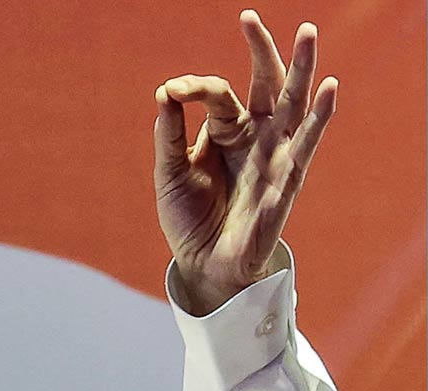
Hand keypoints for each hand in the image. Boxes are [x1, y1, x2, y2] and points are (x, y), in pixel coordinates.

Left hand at [153, 10, 336, 314]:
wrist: (202, 263)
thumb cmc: (189, 217)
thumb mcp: (170, 172)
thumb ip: (169, 134)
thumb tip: (165, 92)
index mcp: (227, 131)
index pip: (219, 94)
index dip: (196, 87)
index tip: (171, 92)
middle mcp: (256, 137)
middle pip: (267, 86)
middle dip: (265, 51)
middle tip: (251, 17)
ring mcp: (274, 156)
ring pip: (293, 106)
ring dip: (301, 70)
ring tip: (307, 34)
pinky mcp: (286, 181)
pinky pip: (304, 146)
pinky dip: (316, 118)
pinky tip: (327, 90)